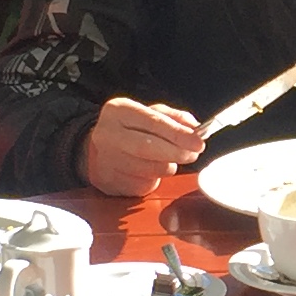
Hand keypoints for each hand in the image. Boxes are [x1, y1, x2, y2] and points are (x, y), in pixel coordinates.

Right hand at [82, 97, 206, 196]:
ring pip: (150, 169)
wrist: (97, 151)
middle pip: (149, 147)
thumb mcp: (148, 113)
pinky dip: (154, 179)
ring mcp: (106, 160)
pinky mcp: (110, 182)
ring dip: (168, 167)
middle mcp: (108, 134)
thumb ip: (173, 117)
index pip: (154, 122)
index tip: (198, 141)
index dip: (179, 134)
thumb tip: (194, 127)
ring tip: (169, 160)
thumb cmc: (128, 130)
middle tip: (193, 154)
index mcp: (118, 110)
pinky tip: (149, 171)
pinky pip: (143, 185)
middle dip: (177, 152)